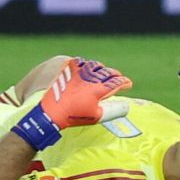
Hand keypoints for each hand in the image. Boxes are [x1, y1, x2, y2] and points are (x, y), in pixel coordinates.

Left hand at [15, 57, 129, 148]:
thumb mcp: (97, 117)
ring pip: (95, 65)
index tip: (128, 84)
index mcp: (98, 89)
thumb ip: (114, 111)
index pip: (116, 82)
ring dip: (102, 68)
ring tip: (103, 71)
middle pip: (107, 72)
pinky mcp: (68, 70)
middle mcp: (90, 78)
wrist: (51, 113)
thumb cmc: (74, 117)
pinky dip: (86, 63)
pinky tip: (87, 66)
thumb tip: (126, 106)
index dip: (124, 82)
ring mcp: (78, 72)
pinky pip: (80, 61)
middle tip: (118, 77)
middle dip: (115, 74)